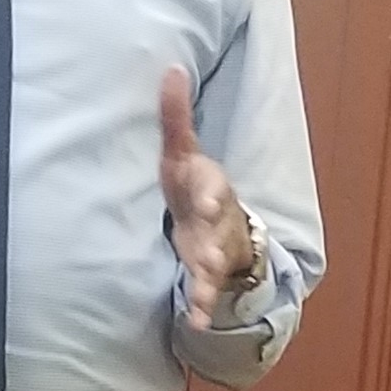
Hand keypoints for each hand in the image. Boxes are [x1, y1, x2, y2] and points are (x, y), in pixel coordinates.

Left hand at [160, 67, 253, 327]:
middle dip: (216, 241)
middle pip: (220, 229)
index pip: (213, 187)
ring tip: (204, 290)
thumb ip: (175, 115)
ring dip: (210, 277)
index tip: (206, 199)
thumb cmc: (190, 182)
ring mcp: (215, 248)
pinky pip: (208, 292)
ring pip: (217, 263)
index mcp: (211, 186)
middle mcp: (218, 218)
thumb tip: (171, 67)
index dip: (211, 194)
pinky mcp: (207, 273)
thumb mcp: (181, 151)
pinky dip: (204, 308)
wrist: (217, 221)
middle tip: (208, 254)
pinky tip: (196, 323)